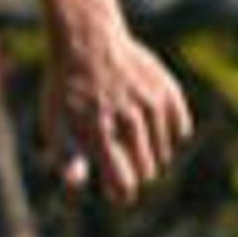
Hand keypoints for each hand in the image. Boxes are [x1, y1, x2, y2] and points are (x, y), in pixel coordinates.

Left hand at [41, 25, 190, 204]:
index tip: (117, 194)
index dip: (121, 194)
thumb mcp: (55, 123)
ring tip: (129, 138)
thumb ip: (67, 158)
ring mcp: (151, 106)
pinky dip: (169, 135)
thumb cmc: (67, 89)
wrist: (87, 42)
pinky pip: (181, 131)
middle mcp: (128, 121)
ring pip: (164, 155)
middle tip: (120, 161)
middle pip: (147, 173)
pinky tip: (149, 125)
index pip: (124, 184)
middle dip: (134, 174)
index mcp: (98, 133)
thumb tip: (77, 186)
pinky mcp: (169, 93)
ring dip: (150, 155)